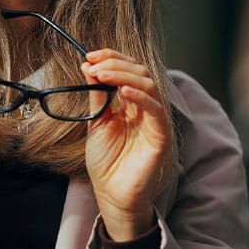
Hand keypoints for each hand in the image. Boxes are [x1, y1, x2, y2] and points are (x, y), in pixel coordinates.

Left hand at [83, 49, 170, 240]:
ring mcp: (155, 121)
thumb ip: (97, 96)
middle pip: (140, 72)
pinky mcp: (160, 137)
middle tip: (93, 64)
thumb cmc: (106, 161)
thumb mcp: (97, 122)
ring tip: (100, 75)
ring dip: (124, 75)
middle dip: (115, 63)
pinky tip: (123, 92)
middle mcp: (146, 108)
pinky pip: (156, 111)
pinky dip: (141, 98)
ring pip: (149, 85)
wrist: (111, 193)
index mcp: (132, 103)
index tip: (90, 56)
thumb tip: (88, 67)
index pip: (129, 70)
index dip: (112, 58)